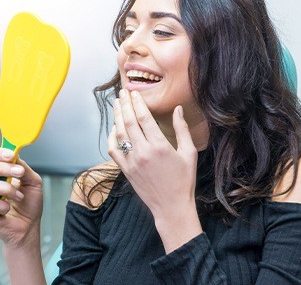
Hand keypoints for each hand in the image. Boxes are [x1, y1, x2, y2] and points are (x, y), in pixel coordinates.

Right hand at [0, 148, 42, 247]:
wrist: (29, 226)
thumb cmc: (29, 204)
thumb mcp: (33, 182)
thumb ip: (24, 168)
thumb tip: (15, 156)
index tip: (12, 155)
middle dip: (3, 168)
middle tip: (19, 173)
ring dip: (7, 189)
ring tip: (19, 196)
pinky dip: (3, 205)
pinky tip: (8, 209)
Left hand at [108, 89, 198, 222]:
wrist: (172, 207)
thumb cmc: (184, 180)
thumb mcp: (189, 153)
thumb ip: (182, 129)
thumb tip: (177, 109)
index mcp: (159, 146)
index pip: (144, 117)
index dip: (138, 102)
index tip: (134, 92)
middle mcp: (143, 152)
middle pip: (129, 122)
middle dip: (125, 104)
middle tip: (122, 92)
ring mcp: (132, 161)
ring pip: (120, 133)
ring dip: (117, 116)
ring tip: (117, 104)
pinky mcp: (126, 170)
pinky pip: (114, 150)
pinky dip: (111, 138)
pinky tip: (113, 128)